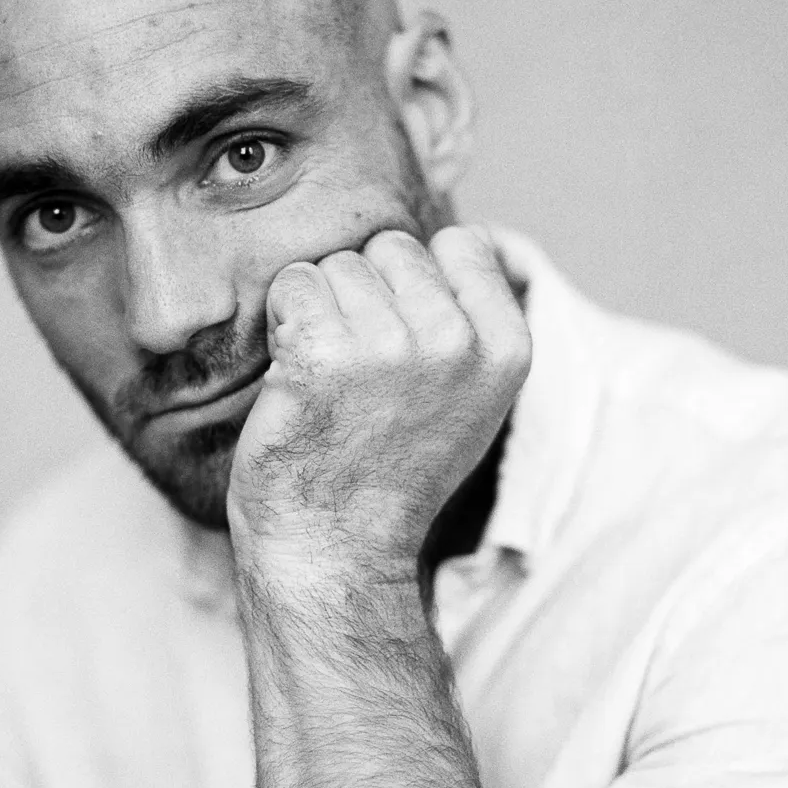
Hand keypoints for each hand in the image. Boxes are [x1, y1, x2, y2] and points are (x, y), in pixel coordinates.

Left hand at [227, 225, 530, 577]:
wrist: (335, 550)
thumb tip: (462, 236)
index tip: (404, 345)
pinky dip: (281, 324)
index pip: (460, 243)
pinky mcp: (323, 354)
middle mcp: (456, 342)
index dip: (417, 283)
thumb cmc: (390, 471)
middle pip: (391, 248)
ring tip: (329, 384)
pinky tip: (295, 379)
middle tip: (359, 376)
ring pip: (337, 265)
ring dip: (320, 312)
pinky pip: (293, 285)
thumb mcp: (470, 397)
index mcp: (506, 348)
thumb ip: (474, 320)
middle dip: (365, 296)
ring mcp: (390, 346)